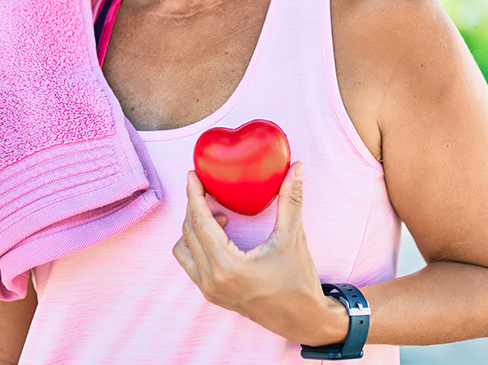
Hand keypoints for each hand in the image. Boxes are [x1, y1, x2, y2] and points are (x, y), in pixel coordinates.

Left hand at [171, 162, 347, 344]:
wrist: (303, 320)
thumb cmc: (299, 282)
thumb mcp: (293, 238)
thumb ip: (291, 200)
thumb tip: (298, 167)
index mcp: (228, 267)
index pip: (200, 223)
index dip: (194, 195)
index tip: (192, 174)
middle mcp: (212, 280)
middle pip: (189, 232)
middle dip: (194, 206)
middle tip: (206, 187)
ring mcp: (210, 290)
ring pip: (184, 249)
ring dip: (195, 228)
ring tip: (220, 217)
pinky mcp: (212, 295)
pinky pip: (191, 264)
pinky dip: (197, 244)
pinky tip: (222, 236)